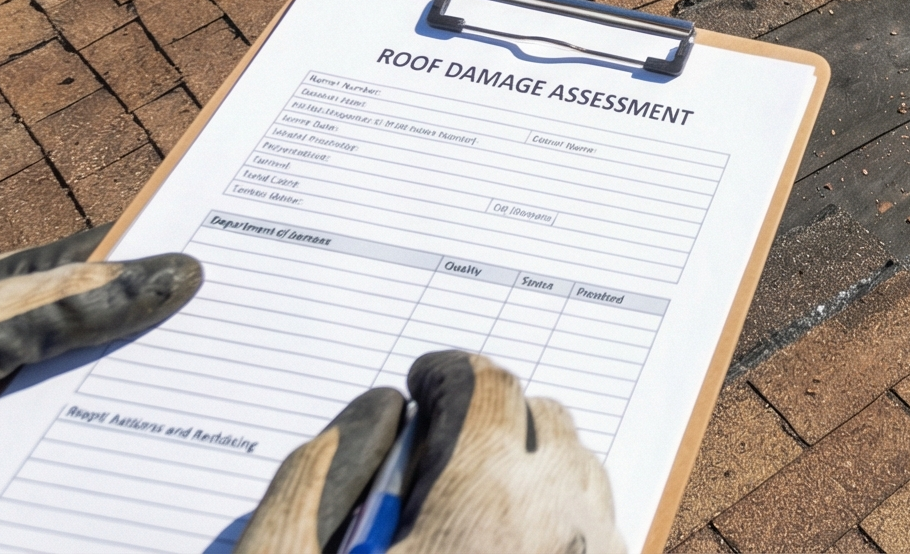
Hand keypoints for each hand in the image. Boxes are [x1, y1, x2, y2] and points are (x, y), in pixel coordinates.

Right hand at [238, 351, 624, 553]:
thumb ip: (307, 486)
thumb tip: (364, 416)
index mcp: (485, 509)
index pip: (488, 389)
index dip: (450, 373)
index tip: (422, 383)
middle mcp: (562, 531)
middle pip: (546, 423)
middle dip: (493, 419)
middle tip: (436, 451)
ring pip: (583, 477)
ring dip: (532, 471)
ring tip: (469, 507)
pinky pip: (602, 534)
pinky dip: (561, 525)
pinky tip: (501, 550)